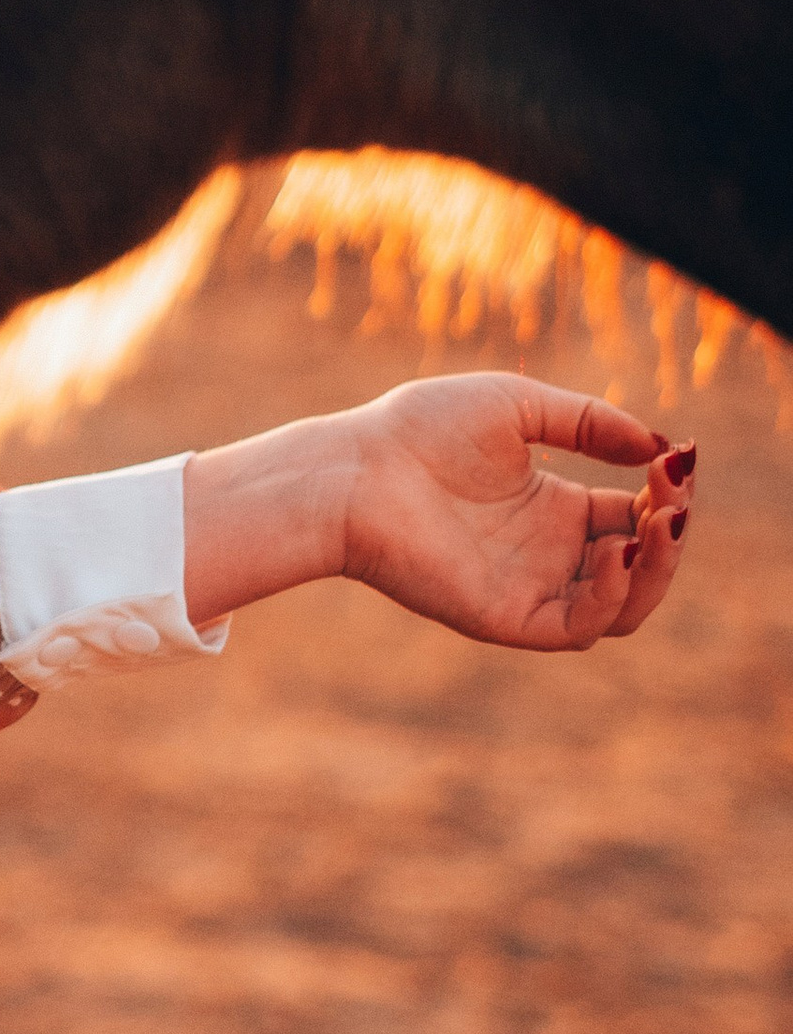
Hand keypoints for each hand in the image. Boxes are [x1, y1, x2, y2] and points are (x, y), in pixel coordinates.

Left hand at [335, 373, 693, 650]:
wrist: (356, 468)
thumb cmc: (422, 429)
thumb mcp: (519, 407)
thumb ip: (590, 422)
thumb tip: (660, 445)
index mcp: (553, 510)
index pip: (636, 518)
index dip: (667, 496)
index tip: (677, 459)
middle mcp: (548, 556)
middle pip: (641, 568)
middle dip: (671, 534)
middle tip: (674, 493)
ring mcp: (530, 590)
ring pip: (623, 605)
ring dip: (655, 568)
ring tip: (658, 521)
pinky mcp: (507, 618)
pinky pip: (579, 626)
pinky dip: (610, 594)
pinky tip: (613, 548)